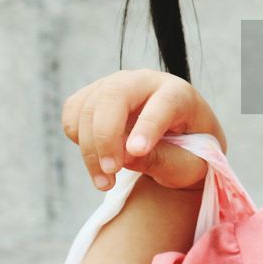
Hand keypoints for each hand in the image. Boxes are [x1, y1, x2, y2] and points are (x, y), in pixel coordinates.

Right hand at [61, 69, 227, 191]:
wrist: (178, 146)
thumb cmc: (189, 156)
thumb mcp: (188, 166)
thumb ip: (163, 160)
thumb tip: (126, 155)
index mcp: (180, 95)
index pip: (162, 104)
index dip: (147, 127)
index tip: (135, 152)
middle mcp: (147, 82)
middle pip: (115, 95)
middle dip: (106, 136)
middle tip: (111, 172)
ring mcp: (117, 84)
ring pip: (89, 107)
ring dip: (89, 148)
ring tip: (105, 181)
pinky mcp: (94, 95)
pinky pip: (73, 112)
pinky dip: (77, 139)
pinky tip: (97, 159)